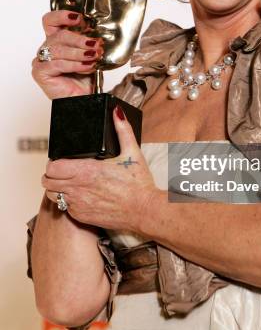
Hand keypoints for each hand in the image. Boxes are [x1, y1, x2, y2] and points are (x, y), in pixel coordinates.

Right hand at [31, 10, 103, 99]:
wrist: (83, 99)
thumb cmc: (85, 78)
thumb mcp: (91, 56)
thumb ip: (90, 43)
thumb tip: (98, 35)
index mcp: (57, 41)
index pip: (51, 21)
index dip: (62, 16)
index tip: (79, 18)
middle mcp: (47, 48)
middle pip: (58, 35)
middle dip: (80, 39)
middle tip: (96, 44)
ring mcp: (42, 60)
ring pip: (59, 49)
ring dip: (79, 53)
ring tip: (94, 57)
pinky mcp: (40, 72)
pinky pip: (58, 64)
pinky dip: (75, 64)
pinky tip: (87, 66)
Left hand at [42, 106, 156, 233]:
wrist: (144, 210)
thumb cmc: (139, 184)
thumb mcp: (132, 152)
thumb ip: (122, 129)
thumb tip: (117, 112)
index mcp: (87, 170)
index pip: (52, 167)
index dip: (54, 163)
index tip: (62, 161)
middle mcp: (78, 188)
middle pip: (47, 181)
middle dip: (52, 175)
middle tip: (64, 171)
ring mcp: (78, 204)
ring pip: (52, 195)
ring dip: (57, 189)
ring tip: (69, 184)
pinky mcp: (82, 217)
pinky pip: (64, 208)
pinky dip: (68, 202)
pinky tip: (81, 196)